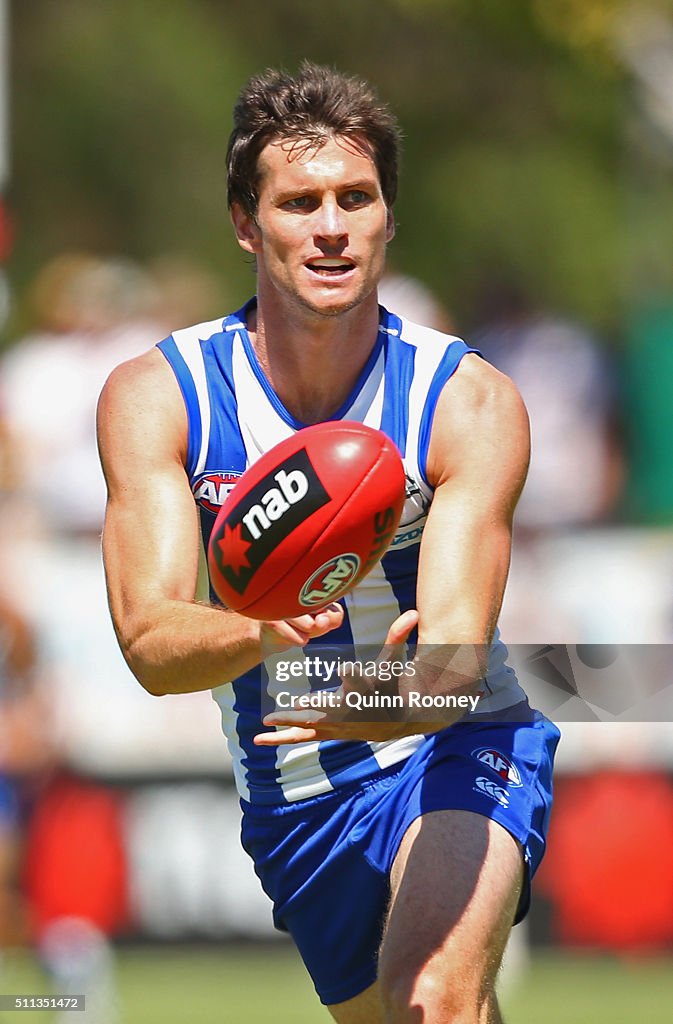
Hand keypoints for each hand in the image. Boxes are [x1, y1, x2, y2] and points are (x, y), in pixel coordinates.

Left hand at [254, 609, 425, 744]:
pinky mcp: (332, 732)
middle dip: (301, 713)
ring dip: (284, 733)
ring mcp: (340, 726)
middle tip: (279, 713)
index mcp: (364, 691)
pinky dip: (286, 738)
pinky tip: (264, 737)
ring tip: (261, 732)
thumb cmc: (392, 683)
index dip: (353, 674)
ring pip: (309, 731)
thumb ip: (398, 636)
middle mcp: (350, 712)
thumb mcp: (394, 659)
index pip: (359, 681)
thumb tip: (413, 612)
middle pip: (323, 713)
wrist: (401, 717)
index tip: (345, 668)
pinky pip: (306, 736)